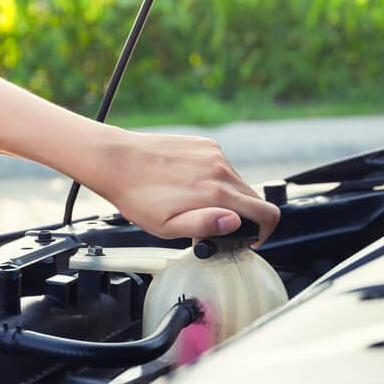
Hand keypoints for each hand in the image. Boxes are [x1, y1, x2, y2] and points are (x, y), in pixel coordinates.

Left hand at [85, 129, 279, 242]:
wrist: (117, 161)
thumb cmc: (137, 197)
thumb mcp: (167, 227)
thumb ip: (204, 226)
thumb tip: (235, 222)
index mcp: (215, 194)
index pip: (266, 213)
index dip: (264, 232)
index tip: (249, 238)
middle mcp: (220, 170)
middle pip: (254, 198)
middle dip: (243, 216)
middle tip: (217, 226)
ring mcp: (214, 154)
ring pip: (237, 182)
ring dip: (227, 197)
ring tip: (196, 204)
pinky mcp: (205, 144)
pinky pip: (222, 166)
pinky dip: (215, 179)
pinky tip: (190, 185)